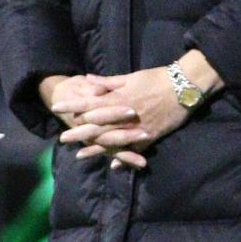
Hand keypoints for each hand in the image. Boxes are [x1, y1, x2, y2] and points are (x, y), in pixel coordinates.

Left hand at [46, 54, 222, 169]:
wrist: (184, 87)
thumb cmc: (157, 78)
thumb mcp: (132, 77)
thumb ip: (109, 82)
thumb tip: (89, 80)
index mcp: (119, 98)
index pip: (90, 102)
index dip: (72, 105)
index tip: (57, 108)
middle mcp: (125, 115)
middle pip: (97, 125)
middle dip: (78, 132)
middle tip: (62, 138)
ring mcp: (137, 128)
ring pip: (112, 140)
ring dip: (95, 148)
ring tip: (79, 155)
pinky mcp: (150, 135)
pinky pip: (134, 149)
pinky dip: (123, 157)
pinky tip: (112, 164)